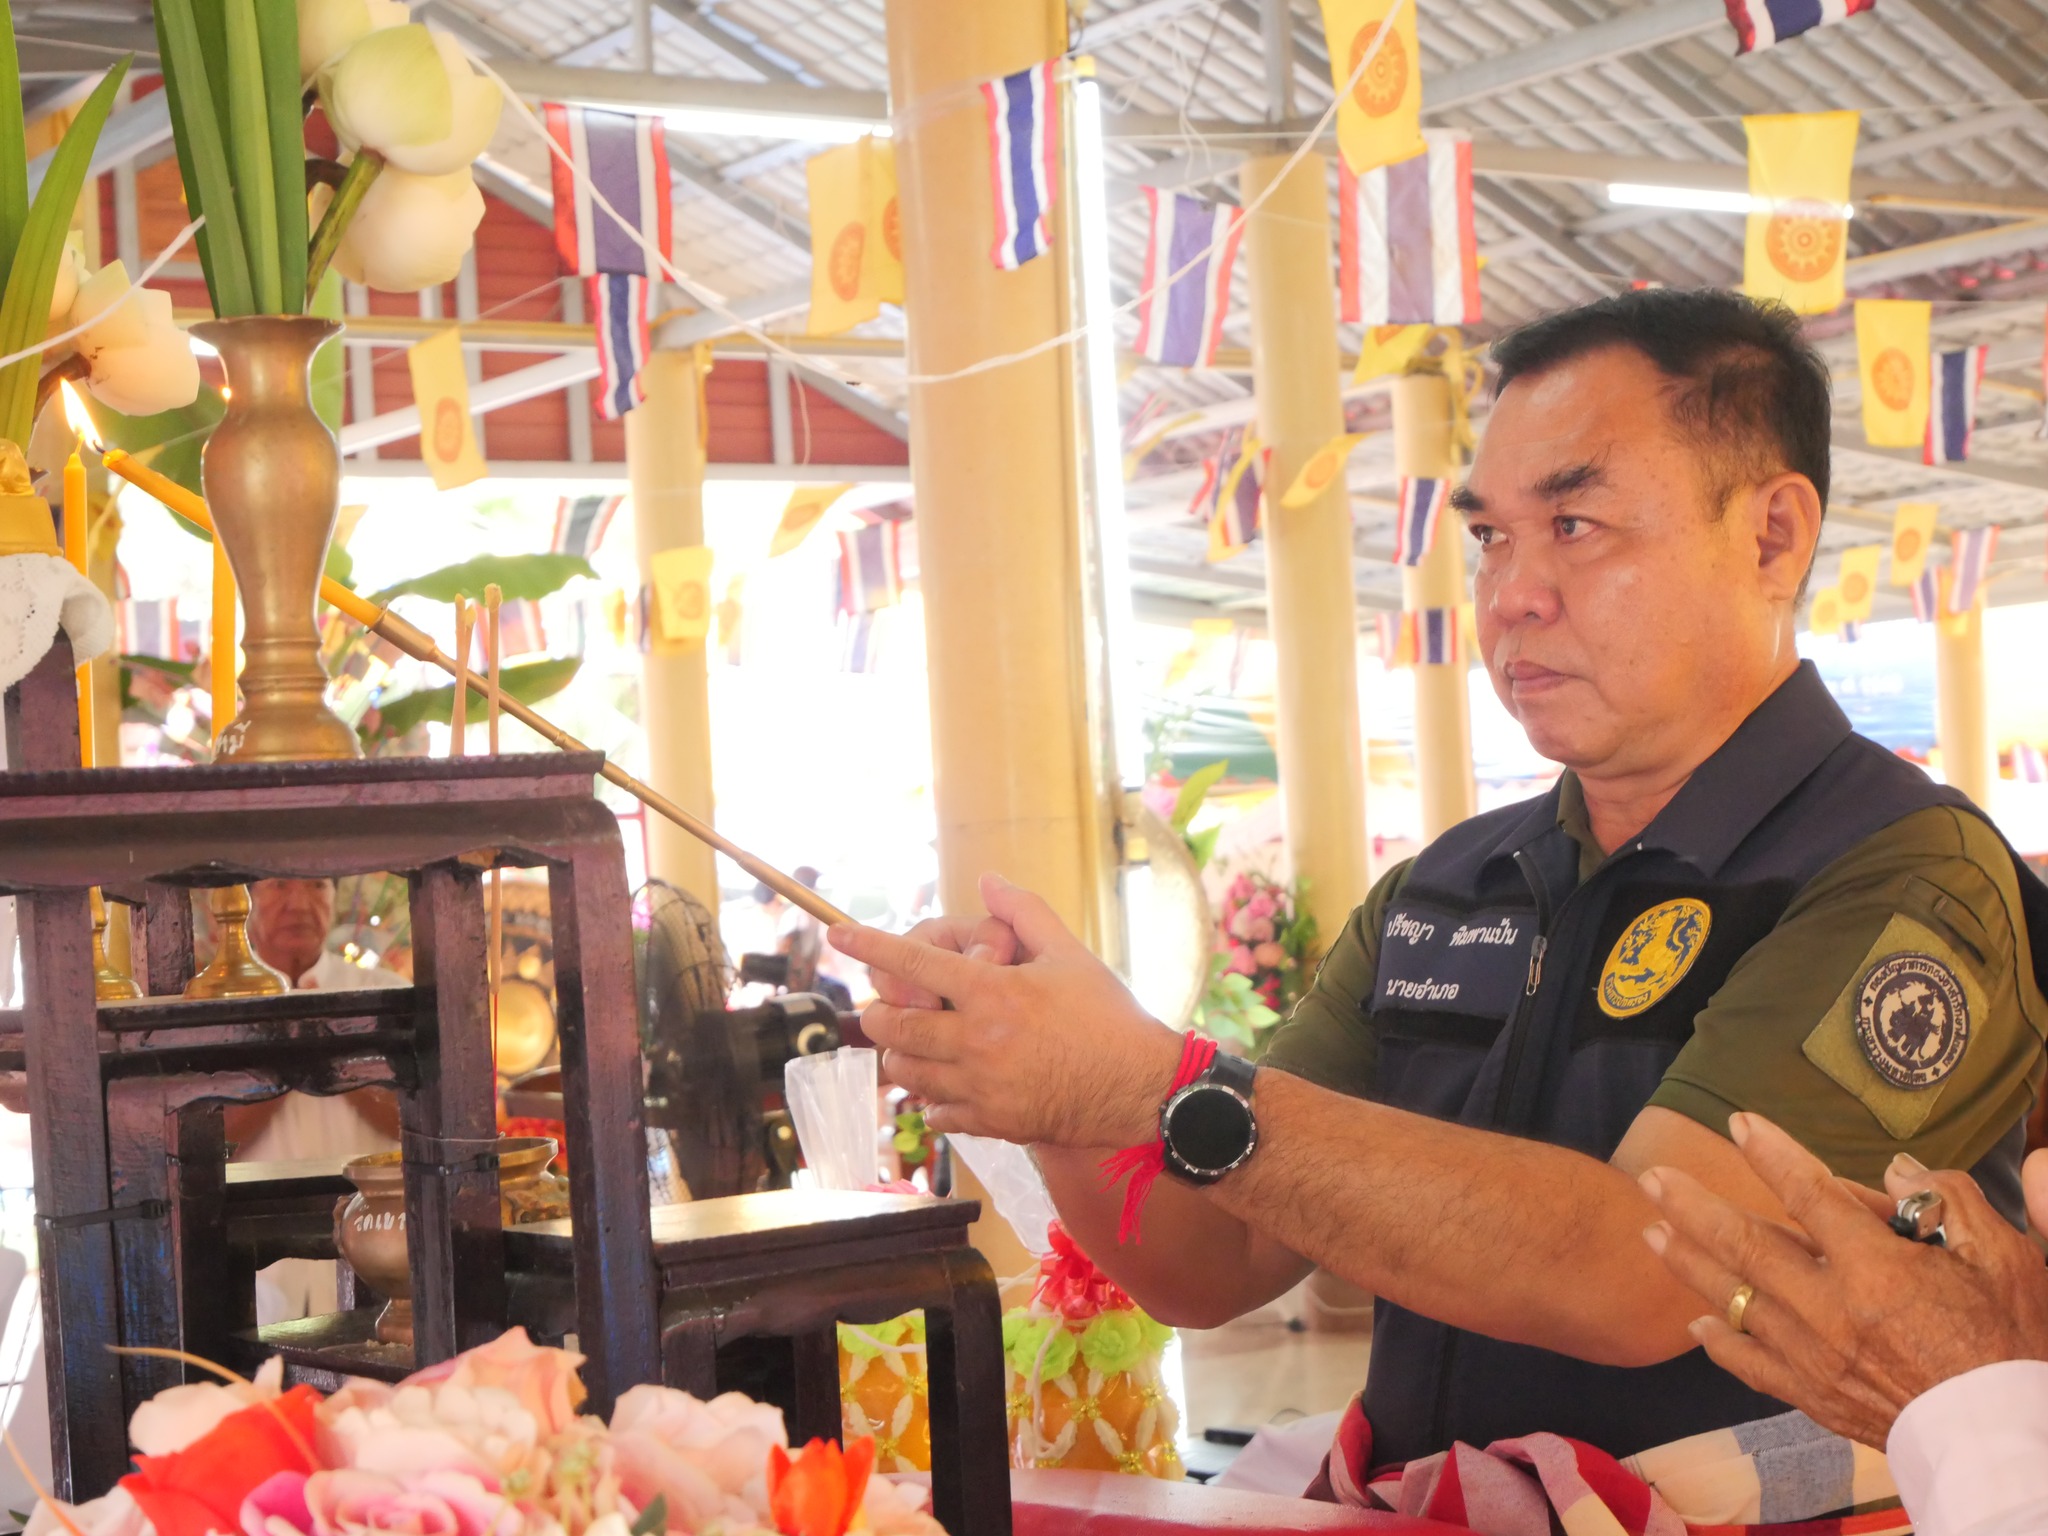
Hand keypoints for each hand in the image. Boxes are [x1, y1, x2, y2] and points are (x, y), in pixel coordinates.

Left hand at [828, 873, 1182, 1146]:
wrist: (1141, 1089)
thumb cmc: (1110, 1018)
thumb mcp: (1071, 954)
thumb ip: (1024, 914)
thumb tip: (987, 880)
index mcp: (993, 993)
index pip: (915, 962)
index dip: (870, 945)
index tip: (837, 933)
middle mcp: (977, 1041)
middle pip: (895, 1024)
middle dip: (880, 1010)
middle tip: (890, 1002)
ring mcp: (980, 1086)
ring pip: (906, 1071)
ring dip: (902, 1052)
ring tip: (918, 1040)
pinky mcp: (990, 1122)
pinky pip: (935, 1112)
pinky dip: (931, 1096)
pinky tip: (947, 1081)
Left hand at [1640, 1113, 2047, 1446]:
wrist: (2007, 1442)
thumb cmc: (2014, 1345)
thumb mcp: (2006, 1259)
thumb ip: (1953, 1201)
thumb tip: (1897, 1170)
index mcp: (1877, 1269)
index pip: (1810, 1194)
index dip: (1773, 1154)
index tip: (1741, 1123)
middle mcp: (1832, 1310)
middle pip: (1746, 1245)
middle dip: (1694, 1207)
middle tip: (1652, 1177)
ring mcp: (1815, 1357)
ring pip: (1736, 1300)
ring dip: (1689, 1262)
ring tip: (1651, 1231)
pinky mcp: (1815, 1397)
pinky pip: (1751, 1365)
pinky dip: (1721, 1342)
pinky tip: (1697, 1321)